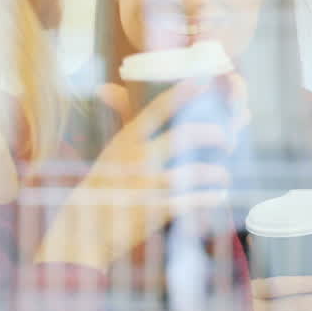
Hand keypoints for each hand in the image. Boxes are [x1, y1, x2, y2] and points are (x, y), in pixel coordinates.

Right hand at [36, 74, 249, 268]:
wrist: (83, 231)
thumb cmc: (104, 183)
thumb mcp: (111, 148)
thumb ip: (122, 118)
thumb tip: (109, 87)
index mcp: (128, 139)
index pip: (158, 108)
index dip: (182, 92)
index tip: (205, 79)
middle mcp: (137, 158)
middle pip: (187, 135)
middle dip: (217, 135)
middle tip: (227, 143)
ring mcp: (146, 186)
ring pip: (197, 171)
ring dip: (219, 173)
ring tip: (223, 177)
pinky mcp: (154, 212)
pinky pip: (193, 200)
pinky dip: (210, 198)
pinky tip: (217, 196)